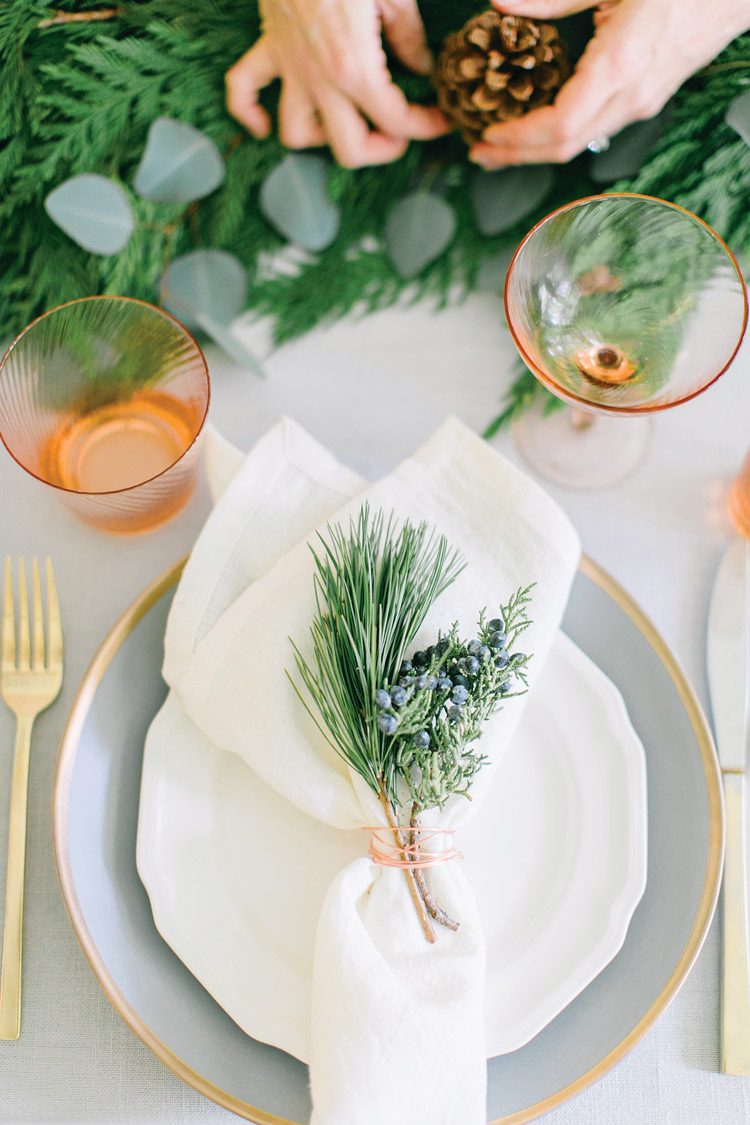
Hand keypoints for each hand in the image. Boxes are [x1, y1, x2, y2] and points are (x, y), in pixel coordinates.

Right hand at [226, 0, 449, 167]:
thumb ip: (409, 37)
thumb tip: (421, 65)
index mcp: (357, 68)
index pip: (396, 121)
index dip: (425, 127)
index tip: (440, 119)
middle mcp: (321, 79)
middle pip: (347, 149)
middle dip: (378, 149)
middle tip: (397, 132)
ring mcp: (291, 66)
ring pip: (295, 133)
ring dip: (321, 137)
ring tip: (343, 122)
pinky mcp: (269, 45)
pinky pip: (243, 90)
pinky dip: (250, 112)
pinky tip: (264, 122)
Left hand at [470, 0, 749, 167]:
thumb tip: (501, 2)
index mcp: (619, 67)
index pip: (559, 127)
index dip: (518, 140)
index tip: (484, 137)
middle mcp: (632, 95)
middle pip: (564, 147)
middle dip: (516, 155)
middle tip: (478, 152)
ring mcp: (643, 101)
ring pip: (580, 142)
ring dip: (537, 149)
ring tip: (501, 144)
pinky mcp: (649, 96)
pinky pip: (597, 127)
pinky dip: (562, 133)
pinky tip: (542, 124)